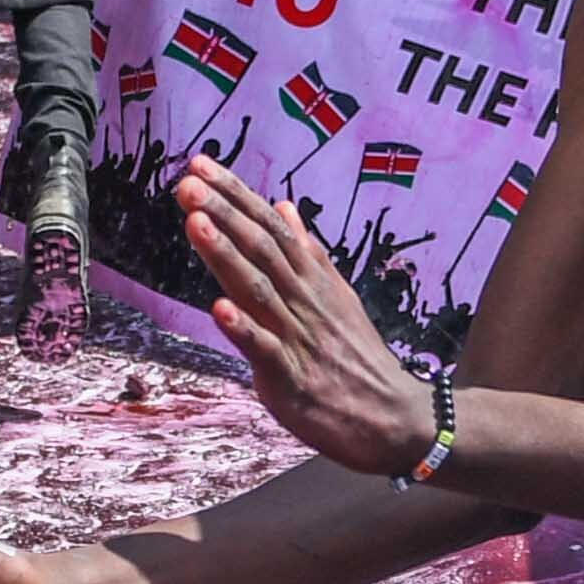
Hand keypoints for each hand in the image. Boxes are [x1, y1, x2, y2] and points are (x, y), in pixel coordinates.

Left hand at [174, 169, 444, 475]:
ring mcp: (299, 337)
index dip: (235, 195)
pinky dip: (244, 328)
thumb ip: (309, 254)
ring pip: (259, 288)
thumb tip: (285, 207)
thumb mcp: (337, 297)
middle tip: (188, 181)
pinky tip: (219, 308)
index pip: (271, 225)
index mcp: (312, 280)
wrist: (396, 419)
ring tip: (195, 222)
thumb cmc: (358, 359)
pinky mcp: (293, 379)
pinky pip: (266, 350)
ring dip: (226, 255)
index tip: (201, 164)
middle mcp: (304, 300)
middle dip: (223, 212)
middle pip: (261, 247)